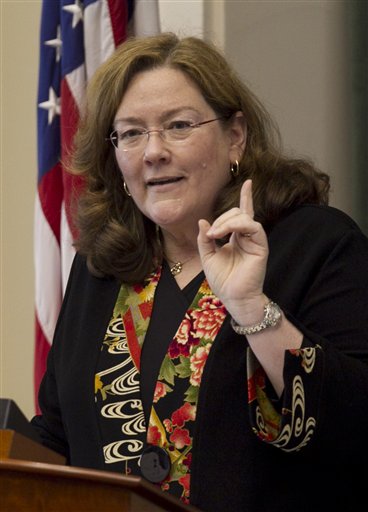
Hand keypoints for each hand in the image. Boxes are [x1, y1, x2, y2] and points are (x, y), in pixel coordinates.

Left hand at [197, 179, 268, 321]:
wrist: (234, 297)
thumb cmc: (223, 280)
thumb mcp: (207, 257)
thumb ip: (204, 239)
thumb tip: (202, 221)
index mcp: (237, 238)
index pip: (242, 213)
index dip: (246, 197)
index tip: (248, 181)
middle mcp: (247, 236)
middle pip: (237, 212)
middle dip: (220, 219)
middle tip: (209, 235)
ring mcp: (255, 240)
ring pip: (243, 216)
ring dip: (225, 222)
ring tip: (214, 235)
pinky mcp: (261, 245)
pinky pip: (252, 225)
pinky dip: (235, 225)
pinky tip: (224, 233)